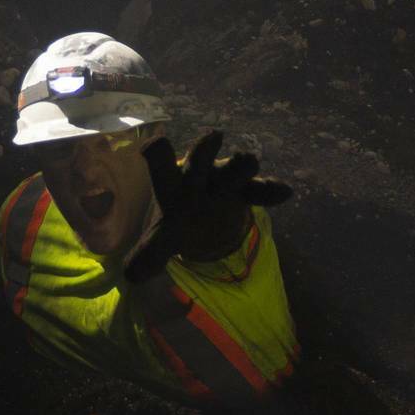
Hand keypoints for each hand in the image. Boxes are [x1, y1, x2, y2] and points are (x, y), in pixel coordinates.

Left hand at [125, 131, 292, 283]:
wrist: (206, 208)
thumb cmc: (180, 217)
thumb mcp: (163, 237)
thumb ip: (149, 254)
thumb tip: (130, 276)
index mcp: (171, 182)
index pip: (161, 165)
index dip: (158, 155)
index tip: (154, 145)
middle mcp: (198, 174)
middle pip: (200, 160)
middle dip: (204, 151)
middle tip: (213, 137)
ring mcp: (224, 179)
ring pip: (234, 171)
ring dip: (241, 166)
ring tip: (249, 161)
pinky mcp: (246, 190)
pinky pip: (259, 190)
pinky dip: (270, 190)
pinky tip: (284, 192)